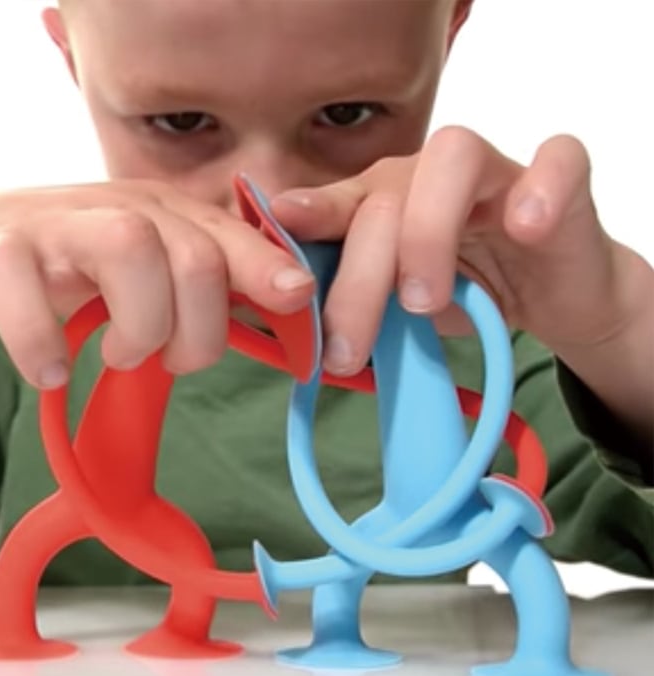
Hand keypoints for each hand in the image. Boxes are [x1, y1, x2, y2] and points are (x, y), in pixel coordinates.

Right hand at [0, 180, 315, 387]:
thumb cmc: (72, 272)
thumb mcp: (151, 276)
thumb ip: (211, 286)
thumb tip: (289, 304)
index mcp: (164, 216)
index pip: (230, 235)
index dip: (268, 267)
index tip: (296, 302)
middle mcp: (119, 208)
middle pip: (194, 257)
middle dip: (197, 331)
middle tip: (166, 361)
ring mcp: (55, 222)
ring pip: (131, 250)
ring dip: (138, 326)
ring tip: (117, 356)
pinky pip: (27, 290)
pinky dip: (43, 343)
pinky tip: (51, 371)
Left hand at [270, 126, 649, 381]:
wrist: (549, 295)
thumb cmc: (465, 294)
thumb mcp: (397, 310)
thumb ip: (355, 303)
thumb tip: (293, 332)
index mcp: (383, 201)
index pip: (339, 203)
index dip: (310, 217)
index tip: (280, 241)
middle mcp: (428, 177)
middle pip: (383, 199)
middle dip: (358, 280)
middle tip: (347, 350)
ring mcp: (493, 171)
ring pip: (453, 159)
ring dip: (428, 233)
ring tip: (423, 303)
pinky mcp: (559, 179)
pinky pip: (558, 159)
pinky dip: (540, 190)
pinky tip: (524, 229)